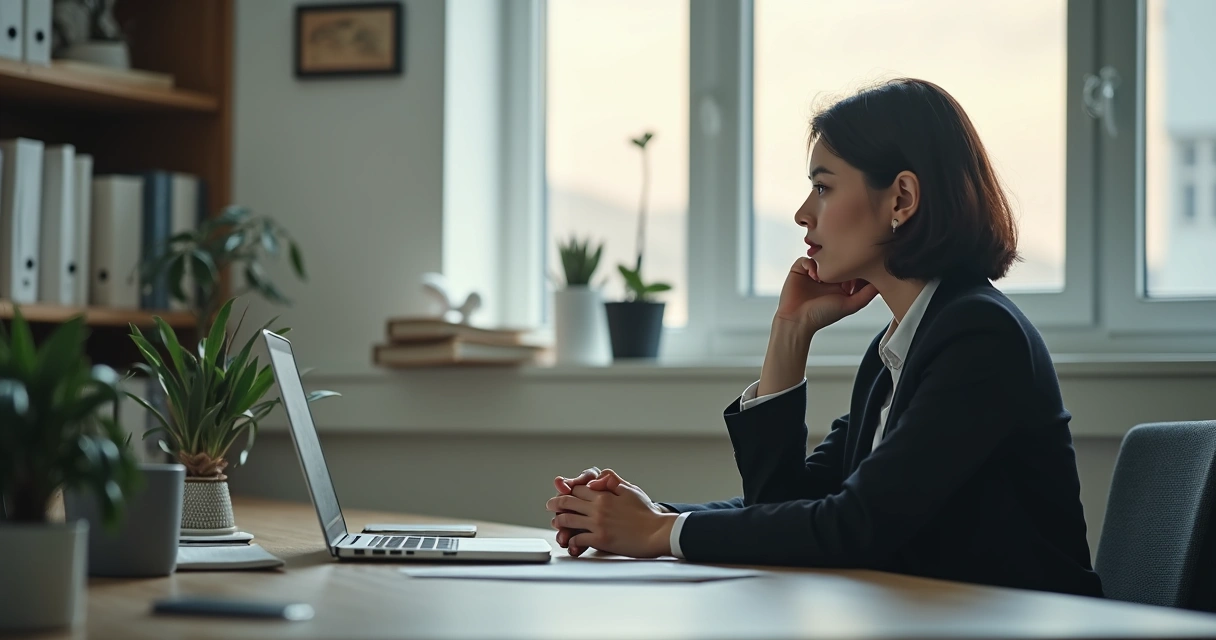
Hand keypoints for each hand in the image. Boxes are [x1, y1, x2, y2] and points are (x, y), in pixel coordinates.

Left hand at [546, 469, 675, 558]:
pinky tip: (570, 540)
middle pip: (568, 503)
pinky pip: (578, 538)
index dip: (567, 490)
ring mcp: (598, 525)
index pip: (578, 489)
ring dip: (559, 521)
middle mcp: (598, 508)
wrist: (657, 532)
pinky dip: (572, 539)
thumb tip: (594, 480)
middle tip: (550, 505)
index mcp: (604, 495)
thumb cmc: (646, 513)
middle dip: (555, 504)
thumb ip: (611, 481)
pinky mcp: (600, 540)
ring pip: (568, 521)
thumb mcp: (630, 490)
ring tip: (556, 522)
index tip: (562, 492)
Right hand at [775, 257, 877, 334]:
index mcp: (841, 284)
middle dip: (841, 259)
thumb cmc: (822, 316)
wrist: (797, 320)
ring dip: (824, 262)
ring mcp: (813, 272)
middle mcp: (828, 276)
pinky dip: (810, 264)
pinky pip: (807, 259)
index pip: (852, 267)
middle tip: (844, 263)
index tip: (860, 264)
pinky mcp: (800, 270)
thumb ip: (866, 294)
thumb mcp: (850, 305)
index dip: (857, 264)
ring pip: (822, 256)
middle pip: (838, 259)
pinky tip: (813, 276)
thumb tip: (881, 282)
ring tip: (825, 274)